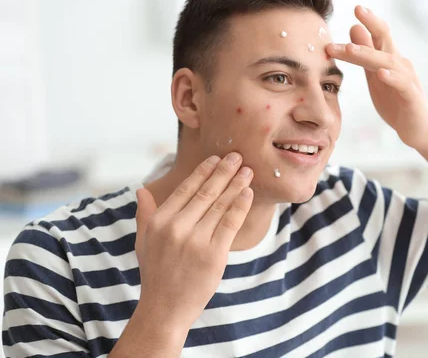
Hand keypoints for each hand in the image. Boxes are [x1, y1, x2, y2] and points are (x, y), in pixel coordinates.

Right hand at [134, 153, 253, 329]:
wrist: (165, 309)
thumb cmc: (156, 274)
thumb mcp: (143, 242)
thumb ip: (145, 214)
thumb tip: (141, 189)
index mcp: (159, 222)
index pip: (185, 189)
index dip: (203, 172)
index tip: (215, 159)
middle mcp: (176, 228)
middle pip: (206, 192)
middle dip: (223, 171)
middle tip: (237, 156)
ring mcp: (196, 240)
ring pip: (220, 204)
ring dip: (236, 184)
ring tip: (247, 171)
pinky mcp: (214, 254)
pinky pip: (231, 223)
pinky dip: (241, 205)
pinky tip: (248, 193)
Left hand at [325, 5, 427, 150]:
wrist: (417, 129)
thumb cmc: (396, 101)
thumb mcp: (375, 75)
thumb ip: (365, 54)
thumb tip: (354, 28)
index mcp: (389, 59)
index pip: (379, 35)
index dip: (369, 21)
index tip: (356, 8)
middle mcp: (399, 64)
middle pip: (385, 41)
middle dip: (372, 24)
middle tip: (357, 10)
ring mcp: (407, 80)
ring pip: (387, 62)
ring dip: (369, 54)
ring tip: (351, 48)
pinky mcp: (411, 98)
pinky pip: (402, 85)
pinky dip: (392, 78)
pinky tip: (381, 74)